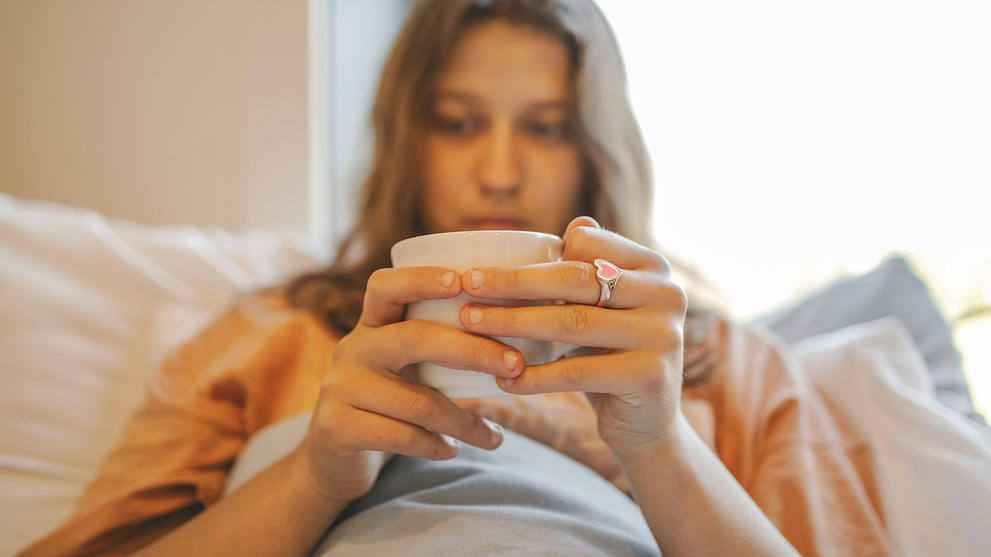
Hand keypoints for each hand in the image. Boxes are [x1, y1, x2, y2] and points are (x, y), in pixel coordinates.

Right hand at [295, 266, 516, 506]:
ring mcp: (340, 388)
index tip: (463, 280)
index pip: (386, 286)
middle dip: (473, 350)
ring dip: (465, 421)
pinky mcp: (338, 428)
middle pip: (414, 338)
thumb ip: (434, 350)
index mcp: (369, 326)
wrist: (330, 460)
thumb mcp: (400, 369)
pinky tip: (452, 450)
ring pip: (418, 401)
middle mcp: (351, 349)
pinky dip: (437, 446)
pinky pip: (402, 436)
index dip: (422, 278)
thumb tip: (516, 344)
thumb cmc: (385, 406)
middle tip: (515, 364)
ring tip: (494, 436)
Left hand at [458, 217, 687, 456]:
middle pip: (574, 280)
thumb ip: (592, 270)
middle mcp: (666, 294)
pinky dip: (535, 376)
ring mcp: (662, 335)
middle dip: (513, 282)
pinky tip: (503, 379)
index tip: (484, 270)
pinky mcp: (649, 376)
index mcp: (653, 267)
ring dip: (513, 323)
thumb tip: (575, 223)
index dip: (532, 258)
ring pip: (571, 323)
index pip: (585, 244)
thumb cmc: (612, 356)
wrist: (648, 424)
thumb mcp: (605, 310)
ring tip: (472, 325)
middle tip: (467, 286)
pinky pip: (577, 371)